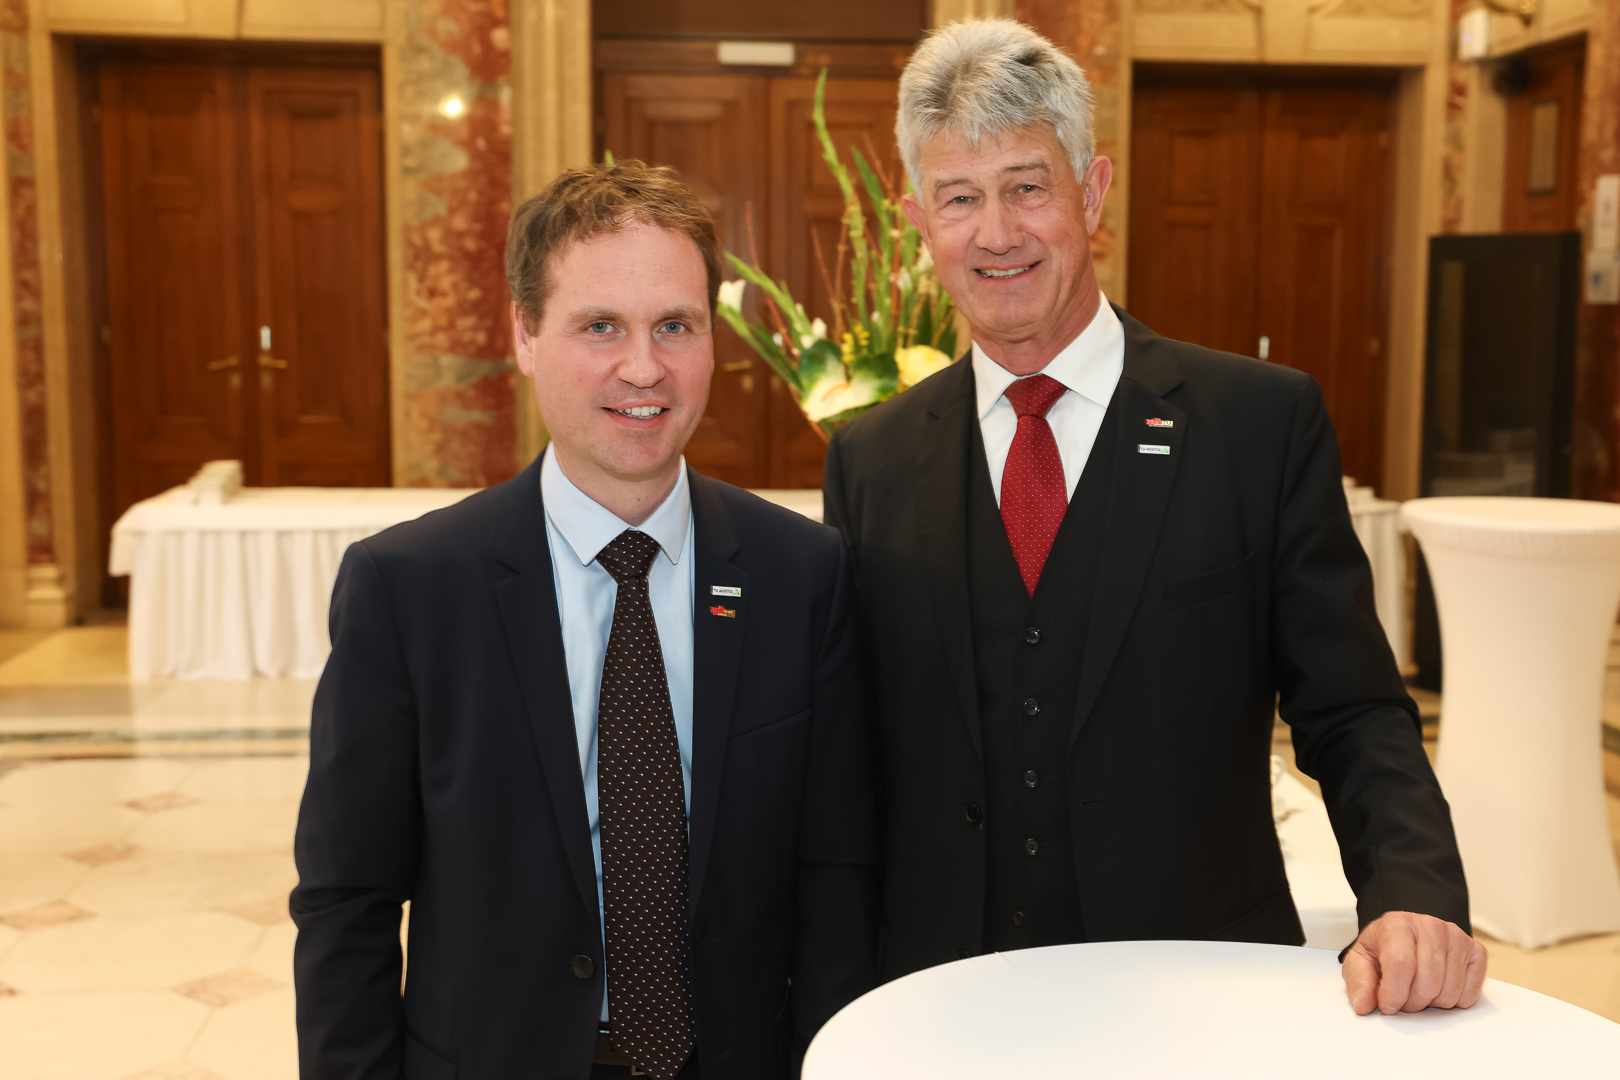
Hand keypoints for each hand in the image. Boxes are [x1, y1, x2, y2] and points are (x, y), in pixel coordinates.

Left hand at [1342, 911, 1487, 1014]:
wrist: (1407, 934)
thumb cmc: (1385, 947)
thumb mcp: (1361, 961)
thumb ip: (1359, 983)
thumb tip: (1363, 1005)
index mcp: (1398, 925)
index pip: (1400, 964)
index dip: (1394, 994)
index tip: (1387, 1006)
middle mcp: (1430, 927)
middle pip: (1428, 983)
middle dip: (1412, 1002)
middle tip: (1403, 997)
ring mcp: (1456, 938)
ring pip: (1450, 991)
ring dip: (1433, 1002)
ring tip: (1420, 989)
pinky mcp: (1476, 951)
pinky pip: (1471, 992)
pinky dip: (1455, 999)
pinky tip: (1440, 987)